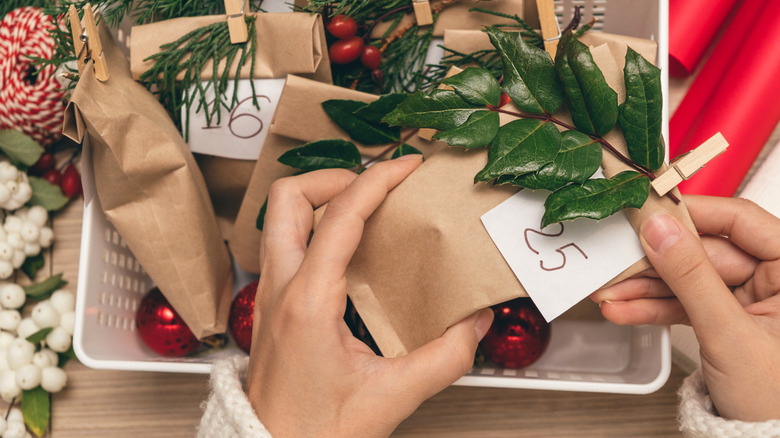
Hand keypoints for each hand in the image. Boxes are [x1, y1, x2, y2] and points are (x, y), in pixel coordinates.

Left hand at [245, 156, 493, 437]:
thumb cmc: (316, 432)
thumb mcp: (394, 396)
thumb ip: (446, 356)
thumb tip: (477, 319)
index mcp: (308, 301)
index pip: (339, 216)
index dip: (377, 180)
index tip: (408, 167)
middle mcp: (280, 288)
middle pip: (288, 198)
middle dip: (334, 178)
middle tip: (375, 187)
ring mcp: (269, 295)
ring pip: (279, 218)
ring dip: (319, 199)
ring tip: (363, 208)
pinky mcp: (271, 306)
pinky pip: (285, 244)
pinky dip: (314, 228)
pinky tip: (348, 249)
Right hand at [591, 196, 779, 420]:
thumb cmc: (776, 399)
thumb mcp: (729, 334)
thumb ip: (691, 277)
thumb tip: (660, 230)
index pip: (740, 221)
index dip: (691, 213)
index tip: (648, 211)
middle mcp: (774, 278)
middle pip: (703, 252)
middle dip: (653, 264)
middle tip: (615, 260)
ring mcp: (748, 299)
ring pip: (688, 279)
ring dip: (645, 289)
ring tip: (609, 293)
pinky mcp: (726, 318)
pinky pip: (686, 303)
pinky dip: (654, 308)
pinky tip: (624, 309)